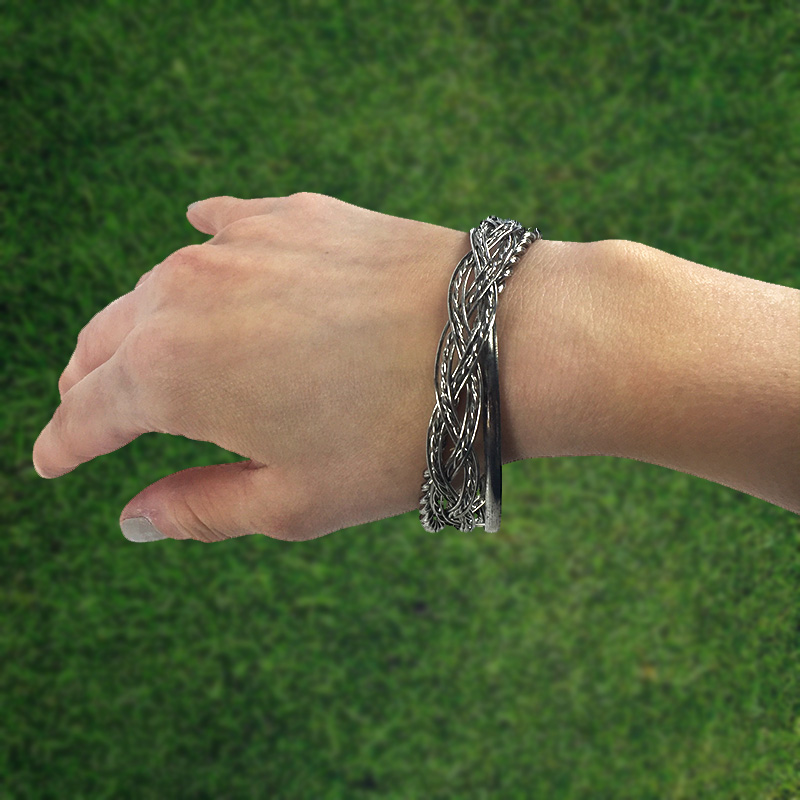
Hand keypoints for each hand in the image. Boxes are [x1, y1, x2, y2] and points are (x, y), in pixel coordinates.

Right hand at [34, 192, 518, 541]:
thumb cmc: (395, 437)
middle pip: (107, 343)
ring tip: (138, 349)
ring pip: (156, 287)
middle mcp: (184, 295)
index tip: (51, 463)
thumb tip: (134, 517)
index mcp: (168, 374)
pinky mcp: (290, 215)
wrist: (490, 340)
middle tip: (84, 410)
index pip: (87, 417)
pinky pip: (223, 227)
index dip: (63, 446)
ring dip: (138, 324)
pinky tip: (197, 241)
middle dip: (89, 383)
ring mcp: (236, 244)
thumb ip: (200, 509)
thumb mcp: (293, 502)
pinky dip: (203, 250)